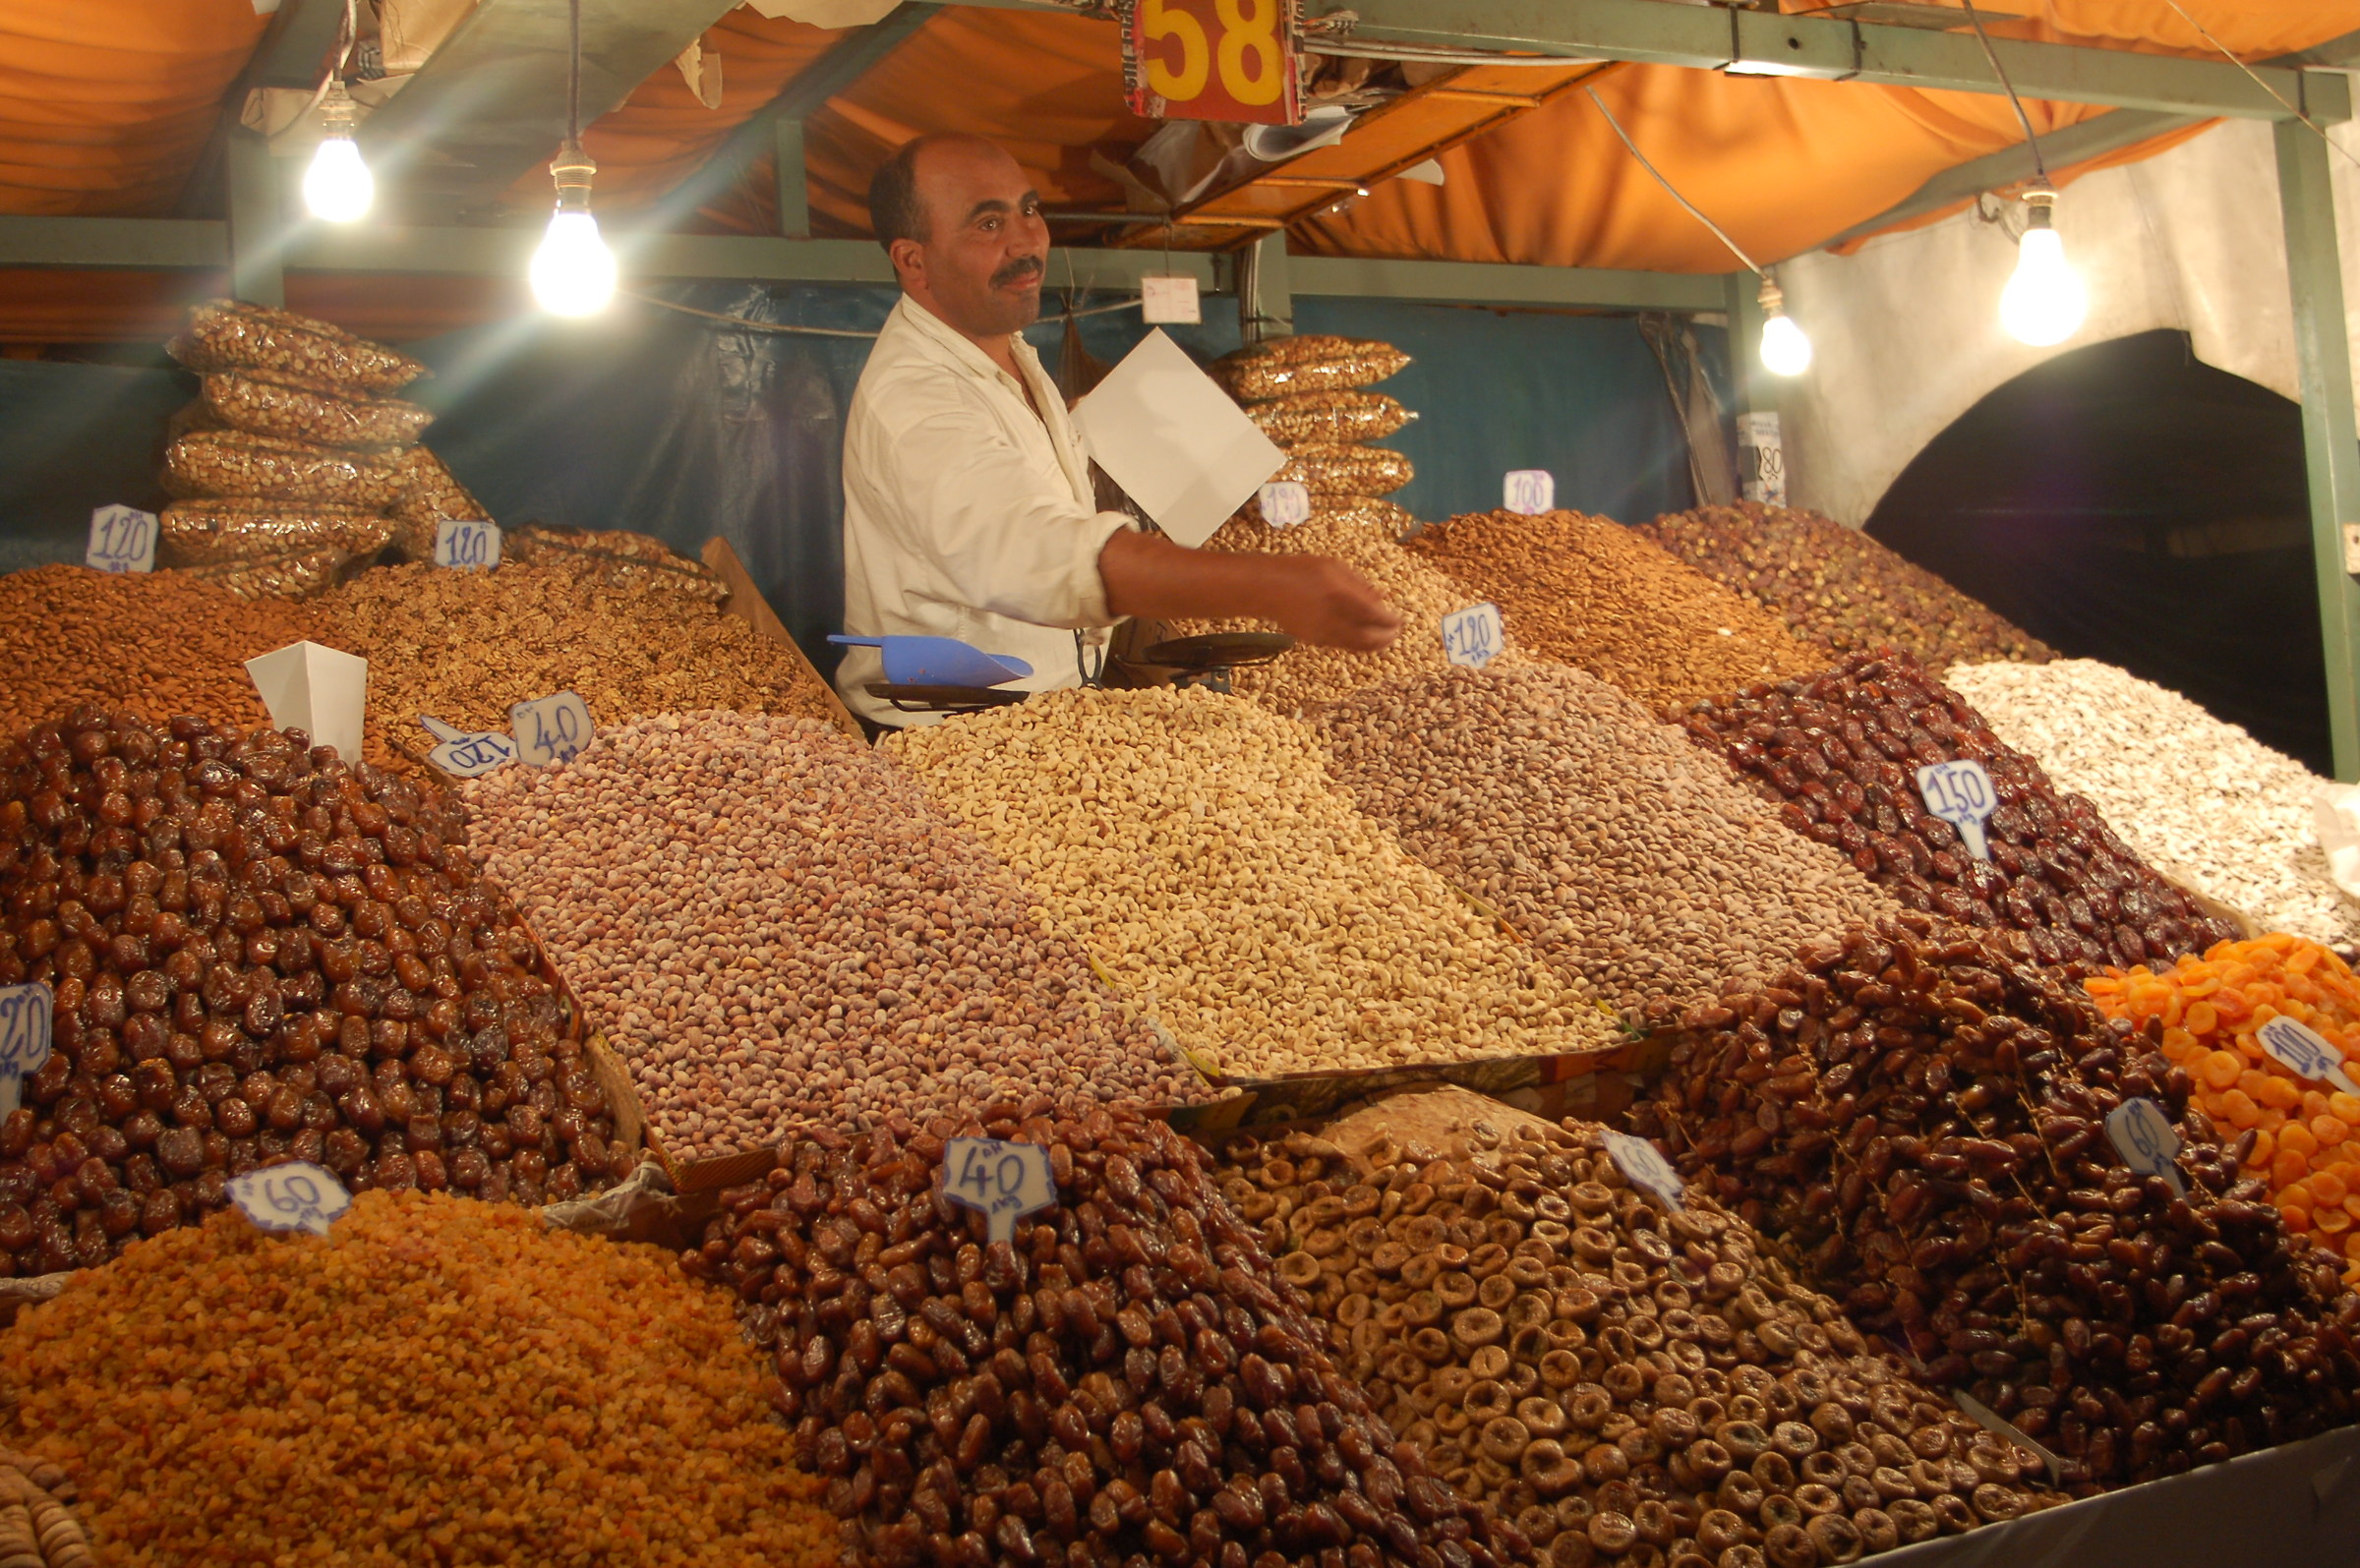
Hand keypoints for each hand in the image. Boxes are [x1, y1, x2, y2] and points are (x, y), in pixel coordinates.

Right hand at [1259, 556, 1403, 651]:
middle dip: (1387, 638)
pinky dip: (1356, 643)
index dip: (1392, 621)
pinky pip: (1342, 645)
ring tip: (1384, 639)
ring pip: (1356, 646)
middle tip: (1396, 633)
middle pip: (1369, 638)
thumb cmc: (1302, 570)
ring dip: (1374, 644)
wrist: (1266, 587)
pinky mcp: (1314, 640)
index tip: (1400, 620)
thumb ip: (1359, 584)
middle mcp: (1333, 617)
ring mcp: (1323, 631)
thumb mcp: (1333, 567)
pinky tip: (1361, 636)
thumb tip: (1383, 597)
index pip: (1376, 615)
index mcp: (1341, 594)